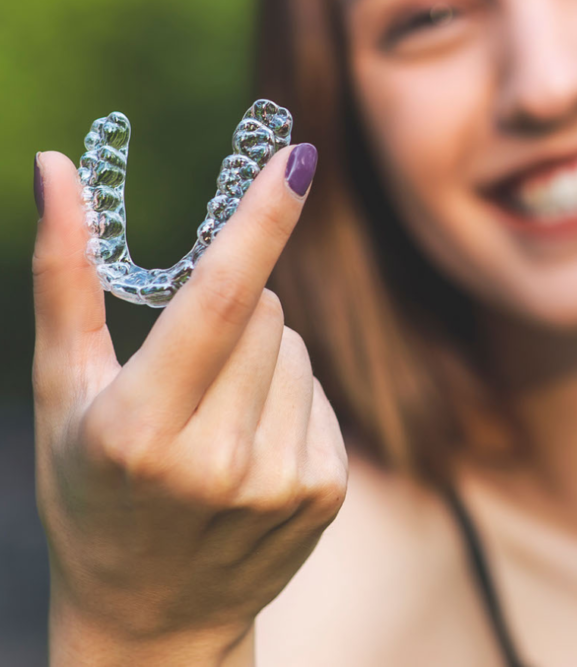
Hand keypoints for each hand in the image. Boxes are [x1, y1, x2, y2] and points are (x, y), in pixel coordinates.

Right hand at [32, 143, 346, 661]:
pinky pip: (319, 389)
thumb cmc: (90, 488)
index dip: (260, 221)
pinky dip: (287, 397)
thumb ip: (63, 275)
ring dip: (260, 355)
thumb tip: (54, 166)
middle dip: (232, 307)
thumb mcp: (60, 389)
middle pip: (263, 309)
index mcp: (140, 428)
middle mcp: (216, 460)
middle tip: (187, 368)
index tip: (299, 157)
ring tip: (214, 418)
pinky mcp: (324, 493)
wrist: (150, 618)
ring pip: (295, 345)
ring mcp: (278, 482)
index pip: (216, 299)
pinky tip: (249, 446)